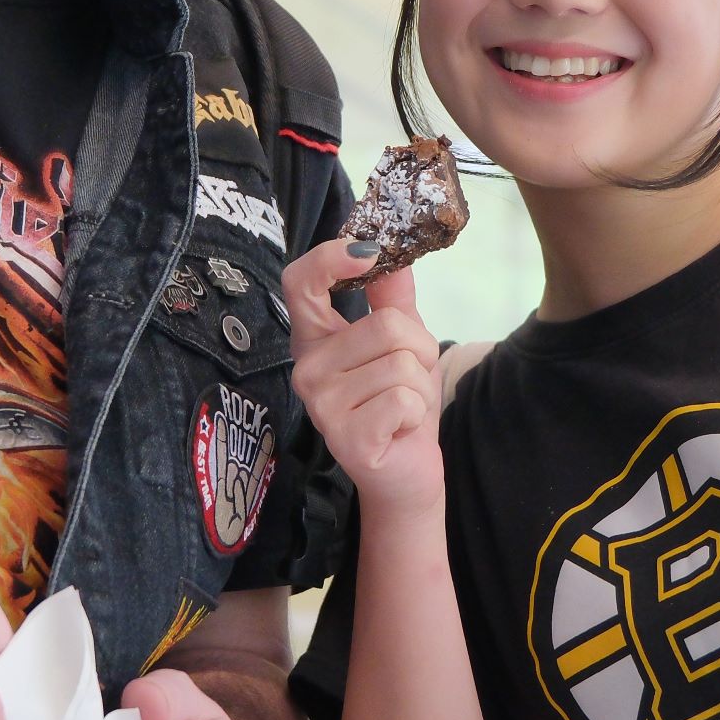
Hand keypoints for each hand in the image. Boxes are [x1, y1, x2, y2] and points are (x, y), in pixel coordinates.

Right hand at [284, 238, 442, 510]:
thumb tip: (391, 247)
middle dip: (418, 350)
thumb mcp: (402, 343)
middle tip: (407, 381)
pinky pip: (403, 399)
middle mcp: (306, 368)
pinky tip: (398, 429)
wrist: (404, 473)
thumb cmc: (397, 404)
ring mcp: (321, 405)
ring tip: (401, 408)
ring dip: (419, 386)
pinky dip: (415, 412)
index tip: (367, 252)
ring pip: (400, 364)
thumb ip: (391, 297)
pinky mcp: (345, 437)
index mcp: (314, 338)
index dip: (330, 258)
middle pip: (386, 326)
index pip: (299, 282)